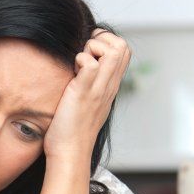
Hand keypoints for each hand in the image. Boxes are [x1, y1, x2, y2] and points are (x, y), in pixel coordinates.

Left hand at [43, 29, 130, 160]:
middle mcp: (109, 86)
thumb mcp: (88, 102)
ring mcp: (99, 89)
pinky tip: (71, 74)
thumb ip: (91, 85)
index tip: (88, 55)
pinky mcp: (83, 93)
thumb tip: (82, 67)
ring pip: (114, 50)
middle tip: (84, 56)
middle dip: (102, 40)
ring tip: (79, 65)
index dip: (106, 43)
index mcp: (111, 87)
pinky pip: (90, 64)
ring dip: (93, 48)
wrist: (69, 152)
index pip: (124, 51)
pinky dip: (80, 60)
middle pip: (123, 45)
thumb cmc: (72, 129)